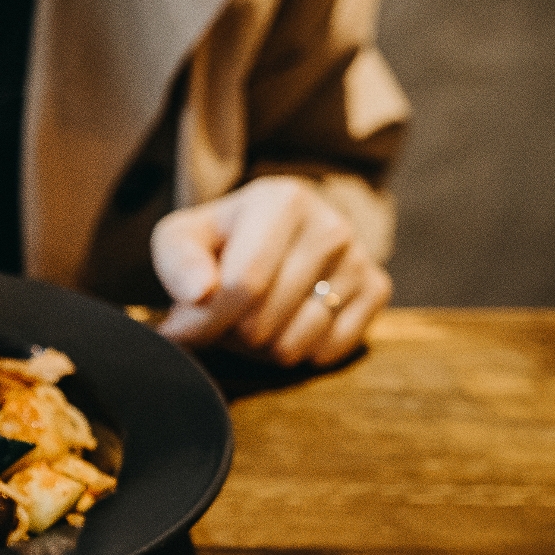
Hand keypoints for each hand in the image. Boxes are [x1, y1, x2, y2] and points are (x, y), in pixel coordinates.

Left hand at [150, 176, 389, 366]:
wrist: (275, 235)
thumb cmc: (222, 241)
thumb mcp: (182, 238)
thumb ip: (178, 262)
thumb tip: (200, 292)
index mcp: (284, 200)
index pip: (243, 285)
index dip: (204, 321)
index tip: (180, 329)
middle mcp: (332, 226)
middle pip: (263, 323)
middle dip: (231, 334)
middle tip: (223, 316)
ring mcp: (359, 259)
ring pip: (292, 346)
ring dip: (260, 348)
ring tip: (253, 317)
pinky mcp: (377, 290)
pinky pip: (326, 353)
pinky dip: (298, 352)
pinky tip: (287, 323)